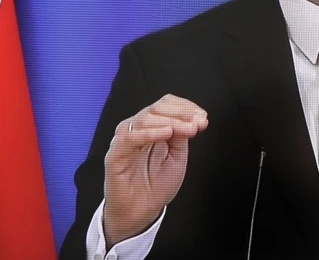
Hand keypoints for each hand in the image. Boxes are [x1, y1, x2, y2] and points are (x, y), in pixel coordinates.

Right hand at [102, 94, 207, 246]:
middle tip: (199, 122)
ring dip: (172, 121)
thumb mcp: (177, 156)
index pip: (166, 104)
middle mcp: (137, 129)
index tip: (203, 117)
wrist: (140, 213)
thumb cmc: (156, 185)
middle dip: (182, 113)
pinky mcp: (115, 155)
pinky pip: (131, 138)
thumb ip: (181, 136)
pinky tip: (167, 133)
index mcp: (151, 127)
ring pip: (146, 118)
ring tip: (189, 129)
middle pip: (157, 107)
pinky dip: (151, 132)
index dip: (186, 107)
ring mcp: (125, 140)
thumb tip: (193, 118)